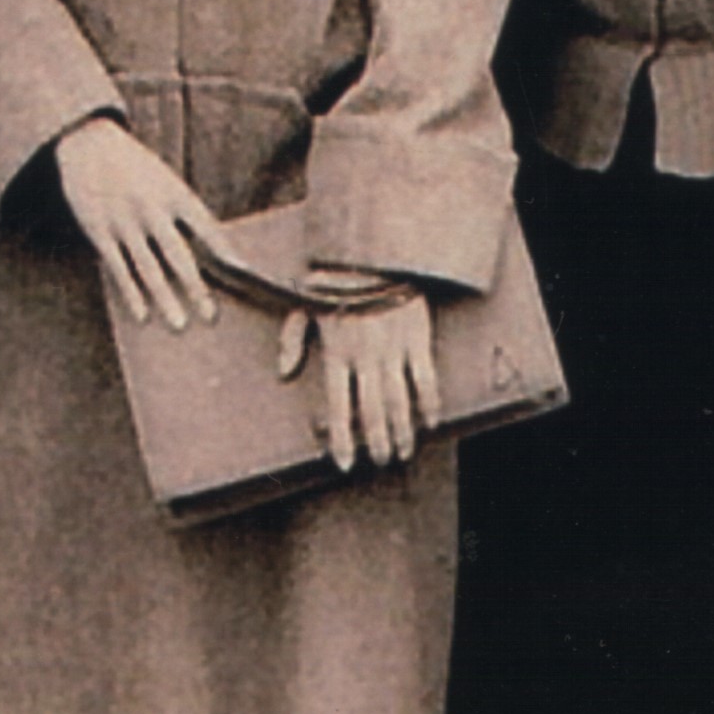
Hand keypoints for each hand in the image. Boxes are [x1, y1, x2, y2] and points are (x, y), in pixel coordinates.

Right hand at [53, 118, 220, 329]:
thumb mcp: (166, 180)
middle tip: (210, 315)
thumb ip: (186, 213)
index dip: (224, 252)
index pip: (206, 227)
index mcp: (174, 193)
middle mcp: (151, 209)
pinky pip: (119, 269)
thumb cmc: (136, 168)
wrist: (89, 145)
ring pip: (148, 268)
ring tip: (179, 323)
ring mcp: (125, 222)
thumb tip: (213, 252)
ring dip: (165, 299)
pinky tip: (141, 314)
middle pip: (178, 255)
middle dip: (195, 288)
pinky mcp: (100, 232)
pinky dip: (131, 294)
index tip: (241, 276)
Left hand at [281, 291, 440, 471]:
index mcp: (336, 353)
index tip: (344, 463)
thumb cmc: (336, 277)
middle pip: (371, 413)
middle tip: (381, 461)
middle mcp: (364, 358)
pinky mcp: (416, 339)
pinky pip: (425, 379)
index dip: (342, 439)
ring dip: (402, 431)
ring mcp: (392, 350)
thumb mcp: (304, 304)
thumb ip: (292, 338)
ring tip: (404, 452)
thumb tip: (283, 372)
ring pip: (398, 402)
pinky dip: (429, 403)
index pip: (337, 407)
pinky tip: (430, 421)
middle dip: (377, 443)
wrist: (374, 250)